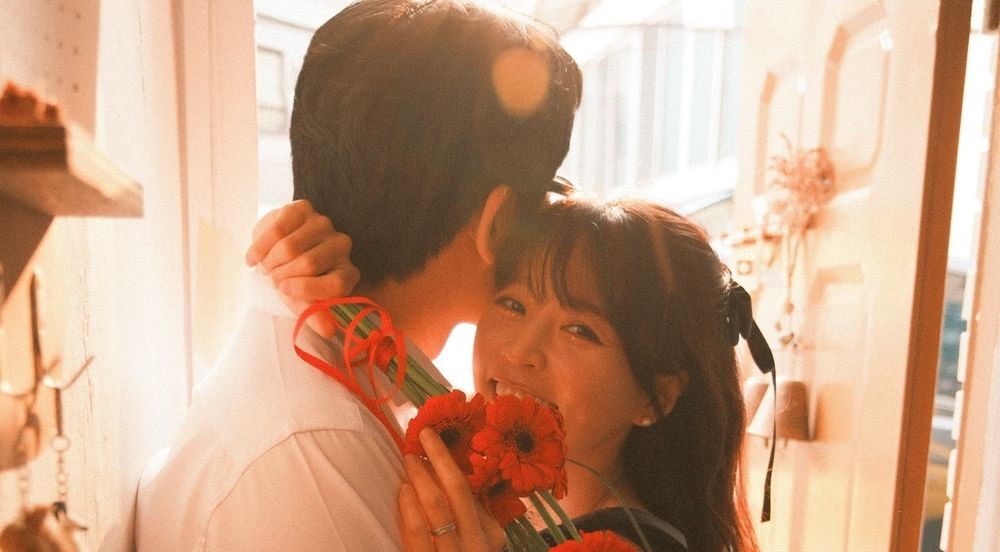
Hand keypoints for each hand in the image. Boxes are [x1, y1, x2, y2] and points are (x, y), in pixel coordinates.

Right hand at [245, 200, 359, 336]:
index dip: (308, 290)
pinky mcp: (303, 208)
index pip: (337, 284)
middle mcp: (342, 246)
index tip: (284, 290)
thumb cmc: (293, 280)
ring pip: (289, 247)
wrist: (276, 251)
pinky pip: (276, 229)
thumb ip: (313, 314)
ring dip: (269, 262)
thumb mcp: (302, 300)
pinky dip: (259, 247)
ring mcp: (324, 224)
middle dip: (281, 276)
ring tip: (266, 267)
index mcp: (347, 272)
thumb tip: (328, 331)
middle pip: (308, 263)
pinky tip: (255, 256)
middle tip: (272, 279)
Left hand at [399, 429, 505, 551]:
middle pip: (458, 489)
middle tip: (424, 434)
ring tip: (409, 458)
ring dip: (420, 477)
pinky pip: (419, 532)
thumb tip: (441, 474)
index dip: (449, 463)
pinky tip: (403, 490)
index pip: (469, 491)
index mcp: (491, 534)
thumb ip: (465, 517)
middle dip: (440, 457)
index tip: (434, 443)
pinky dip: (409, 508)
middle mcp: (477, 543)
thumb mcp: (473, 541)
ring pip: (438, 507)